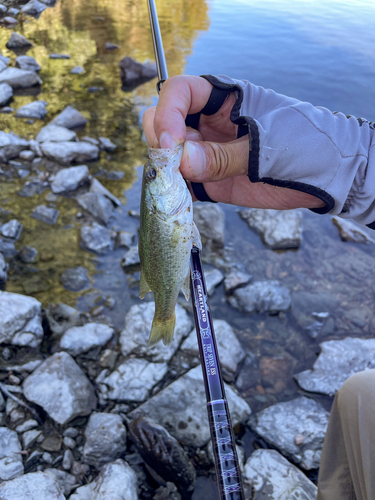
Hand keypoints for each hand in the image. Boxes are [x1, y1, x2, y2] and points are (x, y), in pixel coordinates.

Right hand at [142, 75, 324, 209]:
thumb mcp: (266, 148)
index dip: (168, 112)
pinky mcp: (210, 180)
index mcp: (224, 99)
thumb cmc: (305, 147)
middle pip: (164, 120)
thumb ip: (224, 156)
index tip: (171, 142)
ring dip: (165, 170)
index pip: (181, 92)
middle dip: (160, 140)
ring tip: (180, 185)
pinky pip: (182, 183)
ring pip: (168, 154)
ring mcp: (208, 151)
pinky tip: (182, 199)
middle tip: (172, 165)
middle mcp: (209, 123)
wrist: (325, 179)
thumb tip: (181, 160)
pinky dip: (176, 191)